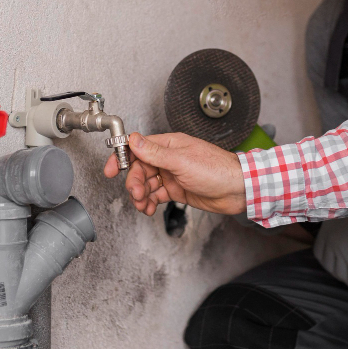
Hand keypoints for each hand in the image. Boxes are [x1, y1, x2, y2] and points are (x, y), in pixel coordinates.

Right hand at [103, 132, 246, 216]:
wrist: (237, 190)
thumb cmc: (217, 170)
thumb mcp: (182, 161)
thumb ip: (155, 152)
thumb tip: (134, 139)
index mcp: (170, 144)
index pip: (138, 147)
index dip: (122, 158)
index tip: (110, 169)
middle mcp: (169, 158)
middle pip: (140, 168)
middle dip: (133, 182)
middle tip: (135, 194)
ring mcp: (173, 174)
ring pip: (146, 183)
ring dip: (140, 194)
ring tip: (142, 204)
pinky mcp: (177, 189)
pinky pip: (156, 195)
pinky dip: (149, 202)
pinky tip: (148, 208)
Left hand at [313, 210, 347, 294]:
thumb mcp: (347, 216)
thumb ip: (340, 231)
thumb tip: (345, 245)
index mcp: (326, 230)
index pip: (320, 254)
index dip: (328, 262)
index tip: (336, 265)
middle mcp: (331, 243)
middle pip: (330, 267)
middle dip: (338, 274)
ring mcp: (342, 253)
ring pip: (342, 275)